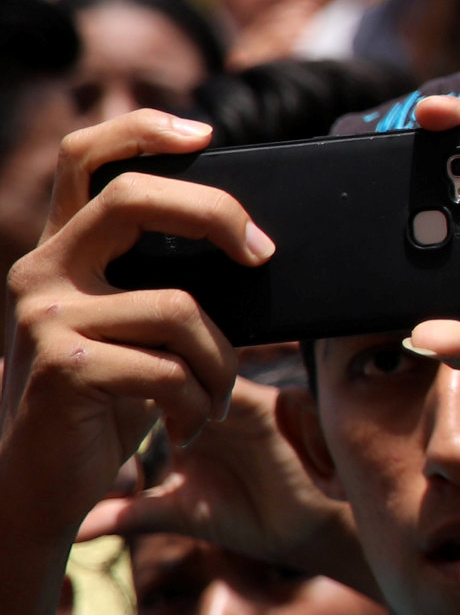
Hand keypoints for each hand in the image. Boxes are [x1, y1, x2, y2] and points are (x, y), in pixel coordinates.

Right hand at [1, 113, 259, 535]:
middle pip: (132, 198)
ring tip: (211, 396)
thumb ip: (162, 280)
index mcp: (61, 251)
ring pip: (180, 307)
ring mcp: (46, 318)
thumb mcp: (133, 327)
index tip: (206, 132)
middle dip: (215, 215)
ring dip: (220, 361)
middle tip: (262, 254)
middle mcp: (41, 272)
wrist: (42, 483)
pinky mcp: (65, 366)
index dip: (142, 131)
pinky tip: (186, 423)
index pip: (83, 158)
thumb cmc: (107, 400)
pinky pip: (170, 368)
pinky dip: (198, 401)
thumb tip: (254, 247)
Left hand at [80, 375, 365, 590]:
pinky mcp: (274, 408)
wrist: (314, 532)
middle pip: (174, 363)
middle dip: (140, 371)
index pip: (153, 378)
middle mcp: (221, 400)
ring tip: (141, 411)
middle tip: (107, 392)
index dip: (121, 378)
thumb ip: (129, 513)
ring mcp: (248, 398)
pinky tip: (185, 423)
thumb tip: (72, 529)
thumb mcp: (178, 514)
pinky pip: (234, 388)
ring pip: (200, 370)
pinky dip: (207, 395)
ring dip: (171, 384)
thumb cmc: (253, 519)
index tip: (88, 395)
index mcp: (196, 416)